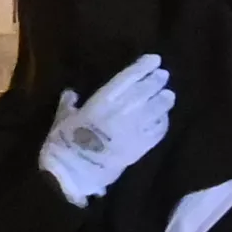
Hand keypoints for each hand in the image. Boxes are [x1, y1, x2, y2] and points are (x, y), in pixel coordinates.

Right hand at [37, 55, 175, 207]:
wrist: (75, 172)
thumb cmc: (64, 142)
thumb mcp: (62, 118)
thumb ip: (69, 104)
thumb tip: (71, 94)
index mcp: (103, 100)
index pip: (128, 77)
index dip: (143, 67)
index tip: (155, 59)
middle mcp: (123, 110)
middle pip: (146, 91)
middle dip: (157, 81)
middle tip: (164, 75)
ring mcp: (135, 129)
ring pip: (156, 110)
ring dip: (164, 101)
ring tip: (169, 95)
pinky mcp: (141, 147)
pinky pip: (157, 132)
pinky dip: (162, 123)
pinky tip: (163, 119)